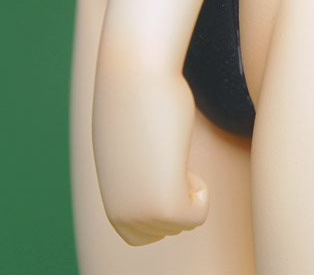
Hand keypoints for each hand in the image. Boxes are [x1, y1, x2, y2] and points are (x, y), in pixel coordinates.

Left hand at [91, 71, 208, 245]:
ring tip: (169, 155)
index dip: (162, 203)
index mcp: (112, 205)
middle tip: (165, 159)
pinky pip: (198, 216)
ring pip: (185, 222)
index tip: (156, 166)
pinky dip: (201, 190)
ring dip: (189, 190)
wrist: (136, 79)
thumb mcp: (132, 148)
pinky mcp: (164, 205)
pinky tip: (178, 158)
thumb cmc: (138, 103)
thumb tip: (146, 168)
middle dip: (179, 197)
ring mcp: (141, 214)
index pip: (145, 234)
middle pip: (170, 229)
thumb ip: (136, 171)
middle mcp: (121, 216)